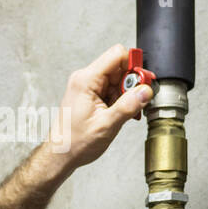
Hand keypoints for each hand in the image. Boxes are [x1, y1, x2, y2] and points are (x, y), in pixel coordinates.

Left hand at [47, 44, 152, 172]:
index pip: (117, 55)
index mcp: (86, 80)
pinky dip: (121, 100)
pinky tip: (121, 113)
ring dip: (128, 94)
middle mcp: (86, 79)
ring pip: (118, 78)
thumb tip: (145, 91)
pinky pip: (113, 89)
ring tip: (127, 113)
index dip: (134, 65)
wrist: (61, 153)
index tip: (143, 81)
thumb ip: (128, 106)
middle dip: (133, 84)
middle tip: (137, 102)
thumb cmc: (75, 142)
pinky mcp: (91, 94)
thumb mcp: (106, 125)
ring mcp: (88, 86)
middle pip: (120, 67)